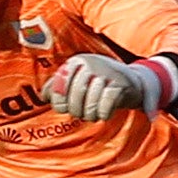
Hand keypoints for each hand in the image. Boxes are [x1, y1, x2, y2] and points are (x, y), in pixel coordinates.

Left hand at [43, 53, 162, 120]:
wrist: (133, 81)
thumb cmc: (99, 82)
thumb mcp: (77, 79)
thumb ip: (57, 85)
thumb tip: (44, 96)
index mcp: (75, 62)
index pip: (57, 90)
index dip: (60, 105)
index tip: (67, 107)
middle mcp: (89, 64)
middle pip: (73, 100)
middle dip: (77, 112)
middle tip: (84, 113)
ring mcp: (105, 73)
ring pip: (89, 105)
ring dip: (91, 115)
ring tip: (94, 114)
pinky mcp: (120, 84)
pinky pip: (105, 106)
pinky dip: (103, 114)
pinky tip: (105, 114)